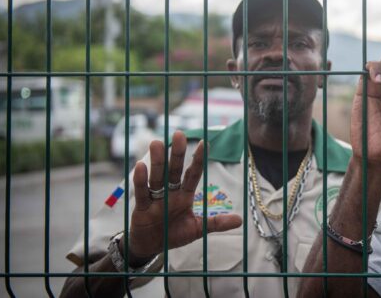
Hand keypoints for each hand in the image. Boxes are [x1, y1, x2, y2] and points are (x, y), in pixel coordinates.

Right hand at [128, 131, 241, 261]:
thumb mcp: (197, 229)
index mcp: (184, 195)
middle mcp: (170, 193)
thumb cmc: (174, 234)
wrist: (151, 247)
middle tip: (179, 134)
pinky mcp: (141, 207)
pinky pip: (141, 192)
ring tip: (156, 143)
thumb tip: (240, 220)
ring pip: (157, 177)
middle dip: (177, 153)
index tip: (205, 143)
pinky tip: (141, 165)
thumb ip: (216, 223)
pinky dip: (141, 180)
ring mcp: (155, 198)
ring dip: (157, 161)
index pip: (193, 174)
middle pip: (174, 170)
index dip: (198, 160)